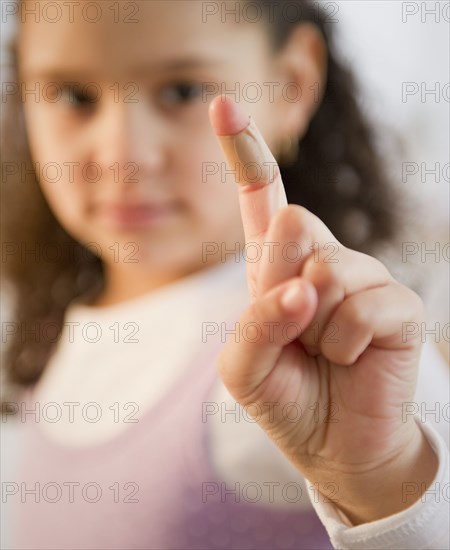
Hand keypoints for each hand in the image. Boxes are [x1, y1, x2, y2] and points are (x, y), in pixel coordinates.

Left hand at [208, 96, 437, 524]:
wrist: (333, 445)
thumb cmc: (286, 398)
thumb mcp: (243, 366)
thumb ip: (257, 323)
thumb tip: (305, 286)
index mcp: (277, 267)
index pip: (263, 199)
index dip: (245, 153)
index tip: (223, 104)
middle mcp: (321, 260)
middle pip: (294, 223)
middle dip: (282, 281)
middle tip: (295, 323)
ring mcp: (364, 277)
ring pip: (328, 269)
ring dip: (314, 326)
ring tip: (324, 351)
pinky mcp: (399, 304)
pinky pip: (365, 305)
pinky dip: (346, 343)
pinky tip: (351, 358)